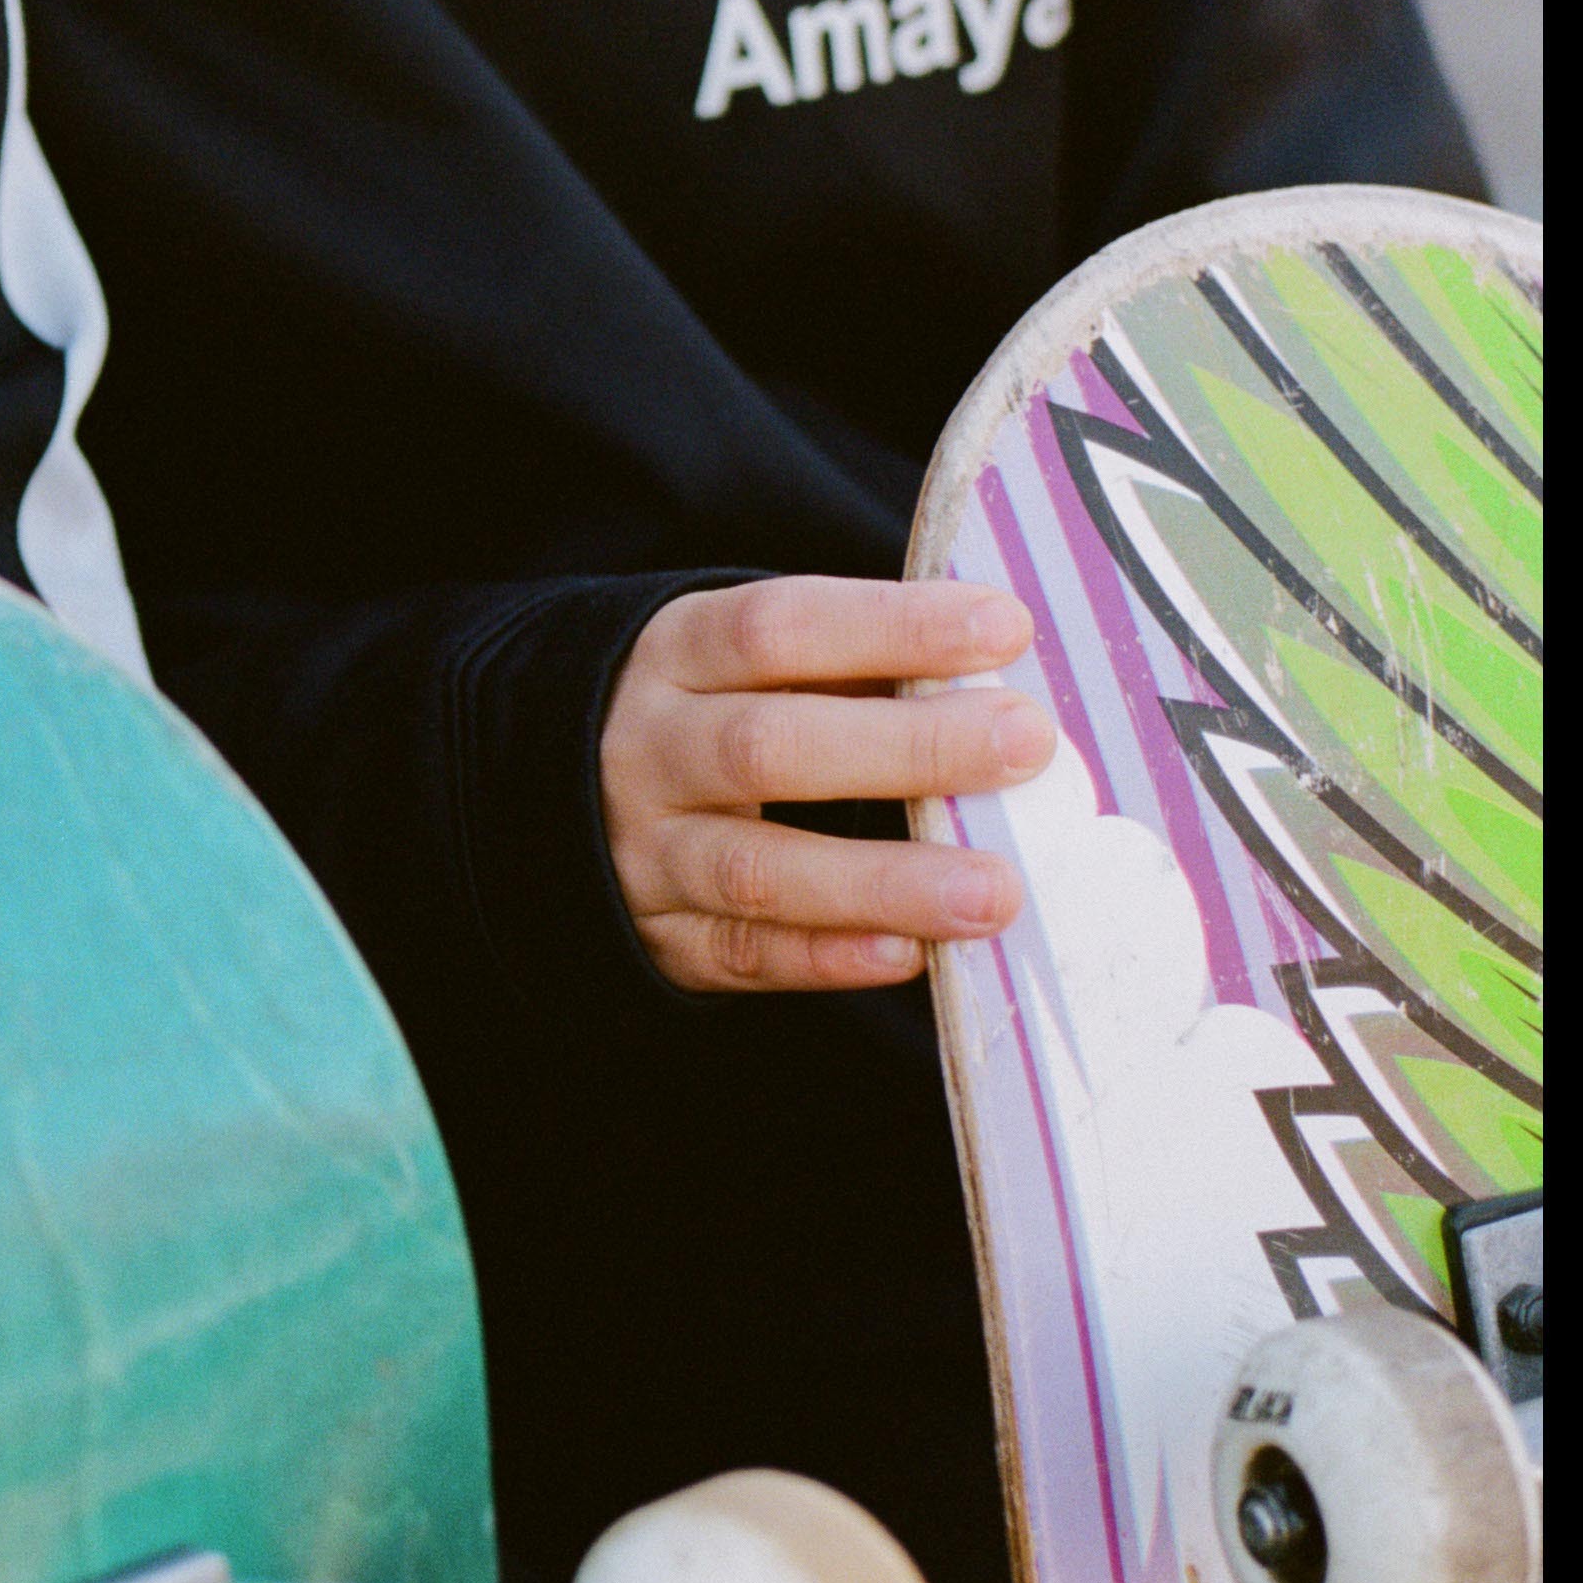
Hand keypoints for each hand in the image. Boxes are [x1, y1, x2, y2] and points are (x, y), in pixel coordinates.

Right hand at [600, 577, 1057, 997]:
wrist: (556, 790)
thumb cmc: (704, 713)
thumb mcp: (741, 664)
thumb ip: (851, 669)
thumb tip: (1004, 685)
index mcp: (676, 654)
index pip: (779, 627)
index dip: (891, 626)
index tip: (1005, 628)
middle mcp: (649, 748)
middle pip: (770, 747)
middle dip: (908, 746)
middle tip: (1026, 744)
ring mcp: (648, 850)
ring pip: (758, 869)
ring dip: (883, 880)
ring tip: (995, 891)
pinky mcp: (661, 937)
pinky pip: (746, 956)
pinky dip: (828, 957)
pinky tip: (910, 955)